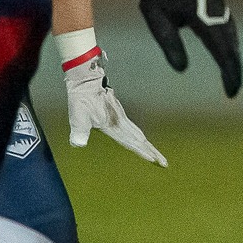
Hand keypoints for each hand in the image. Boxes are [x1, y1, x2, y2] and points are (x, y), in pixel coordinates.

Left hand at [63, 49, 166, 165]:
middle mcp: (120, 122)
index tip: (155, 161)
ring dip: (148, 146)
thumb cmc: (81, 97)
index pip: (131, 142)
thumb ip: (79, 130)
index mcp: (113, 125)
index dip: (142, 152)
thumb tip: (77, 145)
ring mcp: (120, 117)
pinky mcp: (117, 113)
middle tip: (164, 163)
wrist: (86, 78)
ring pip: (138, 134)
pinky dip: (140, 137)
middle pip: (140, 140)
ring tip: (156, 155)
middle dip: (153, 152)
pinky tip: (139, 138)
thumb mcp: (78, 114)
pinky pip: (132, 129)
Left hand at [129, 0, 241, 97]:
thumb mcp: (157, 21)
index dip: (228, 72)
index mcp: (201, 18)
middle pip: (230, 45)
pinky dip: (230, 42)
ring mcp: (217, 6)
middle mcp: (214, 12)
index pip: (220, 50)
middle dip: (233, 68)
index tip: (230, 90)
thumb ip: (170, 45)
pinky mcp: (215, 4)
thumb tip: (182, 69)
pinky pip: (228, 26)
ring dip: (233, 54)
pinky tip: (228, 50)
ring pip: (231, 34)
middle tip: (233, 89)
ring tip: (232, 74)